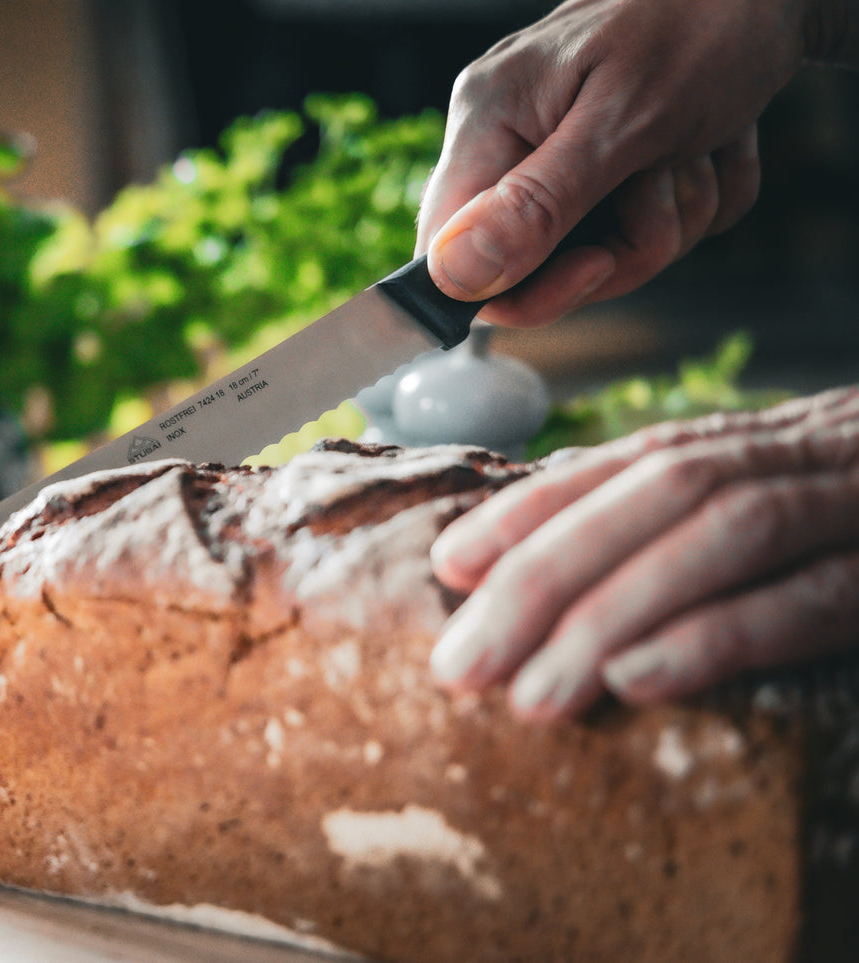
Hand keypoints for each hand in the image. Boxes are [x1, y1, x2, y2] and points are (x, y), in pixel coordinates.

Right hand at [415, 0, 839, 326]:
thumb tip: (454, 275)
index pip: (451, 257)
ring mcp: (559, 157)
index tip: (597, 264)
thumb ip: (537, 204)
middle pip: (534, 270)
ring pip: (607, 255)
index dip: (519, 290)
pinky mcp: (610, 168)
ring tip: (698, 147)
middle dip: (623, 247)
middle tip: (665, 186)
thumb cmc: (701, 22)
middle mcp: (511, 141)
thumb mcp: (625, 120)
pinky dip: (698, 199)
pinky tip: (711, 144)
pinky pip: (653, 230)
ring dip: (676, 217)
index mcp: (488, 122)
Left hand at [427, 386, 858, 719]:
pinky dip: (717, 635)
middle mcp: (798, 455)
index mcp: (758, 444)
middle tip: (462, 664)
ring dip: (611, 612)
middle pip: (655, 492)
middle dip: (545, 572)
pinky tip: (635, 681)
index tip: (446, 564)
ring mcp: (854, 500)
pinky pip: (814, 595)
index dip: (530, 508)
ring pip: (721, 532)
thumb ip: (684, 526)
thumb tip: (548, 573)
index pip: (624, 464)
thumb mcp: (781, 505)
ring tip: (532, 694)